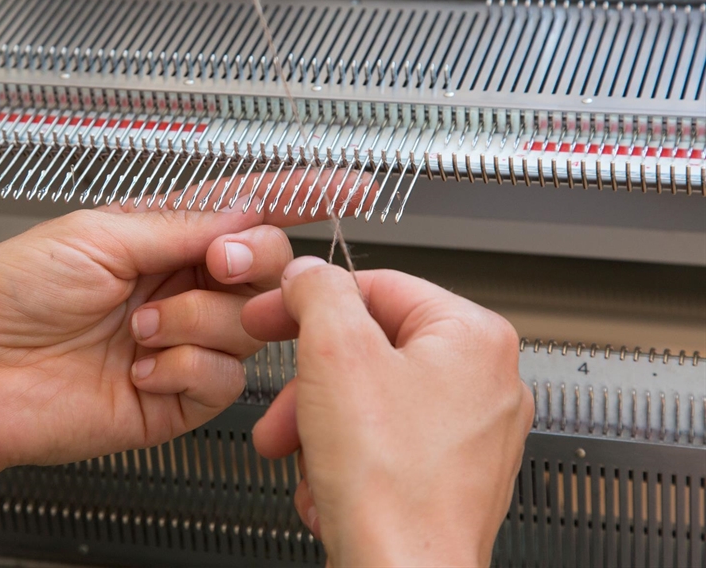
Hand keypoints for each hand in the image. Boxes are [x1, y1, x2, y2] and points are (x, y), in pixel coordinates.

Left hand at [0, 206, 288, 475]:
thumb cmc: (6, 295)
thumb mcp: (95, 234)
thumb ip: (180, 226)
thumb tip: (245, 213)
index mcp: (161, 239)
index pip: (244, 211)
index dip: (299, 195)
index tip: (349, 185)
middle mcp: (180, 288)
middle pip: (265, 267)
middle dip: (251, 259)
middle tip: (216, 261)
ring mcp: (182, 342)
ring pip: (251, 323)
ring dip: (197, 319)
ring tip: (140, 328)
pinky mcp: (177, 396)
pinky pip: (223, 378)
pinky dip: (183, 368)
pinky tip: (138, 367)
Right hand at [243, 259, 533, 567]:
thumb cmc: (390, 486)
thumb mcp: (337, 353)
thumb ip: (321, 292)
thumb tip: (310, 272)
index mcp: (476, 339)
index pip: (377, 286)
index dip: (310, 300)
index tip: (272, 313)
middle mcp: (485, 384)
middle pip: (368, 351)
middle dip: (310, 384)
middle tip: (281, 404)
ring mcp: (471, 436)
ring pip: (368, 400)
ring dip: (318, 425)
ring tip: (300, 455)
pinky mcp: (448, 478)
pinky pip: (381, 443)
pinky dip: (343, 459)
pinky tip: (328, 485)